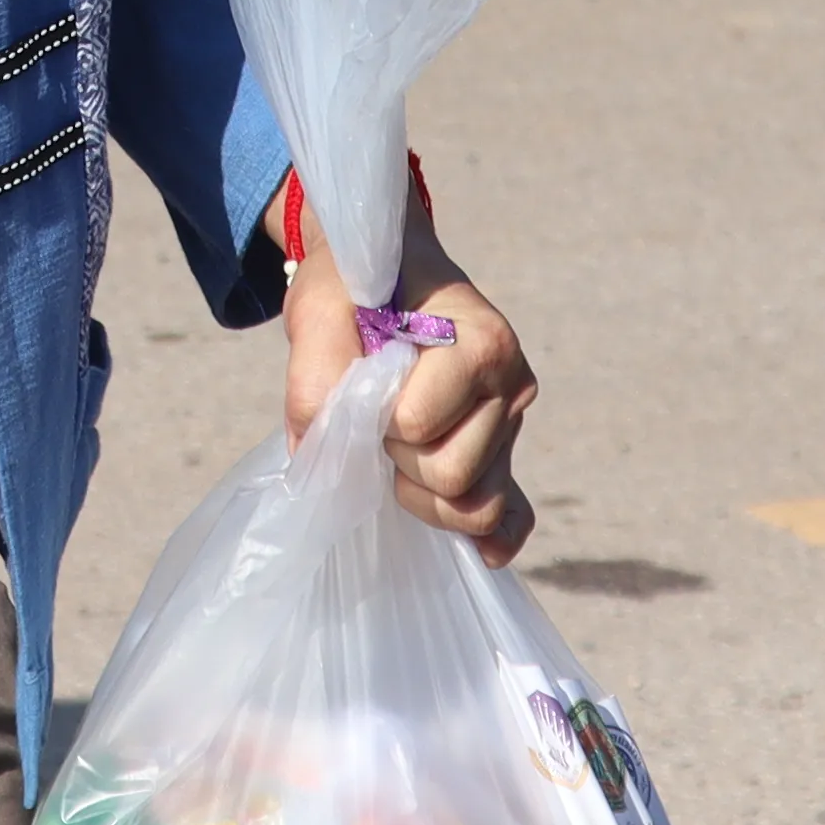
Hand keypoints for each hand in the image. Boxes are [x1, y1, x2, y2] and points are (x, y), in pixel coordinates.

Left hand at [282, 202, 538, 565]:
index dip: (376, 419)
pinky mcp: (502, 452)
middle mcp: (511, 384)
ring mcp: (511, 423)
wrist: (385, 271)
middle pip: (453, 477)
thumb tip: (319, 459)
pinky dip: (487, 537)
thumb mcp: (320, 307)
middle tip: (378, 416)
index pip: (418, 425)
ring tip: (397, 445)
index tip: (365, 381)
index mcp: (480, 340)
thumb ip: (314, 377)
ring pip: (474, 507)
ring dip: (421, 493)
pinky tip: (474, 553)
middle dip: (398, 459)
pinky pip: (510, 516)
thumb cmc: (356, 284)